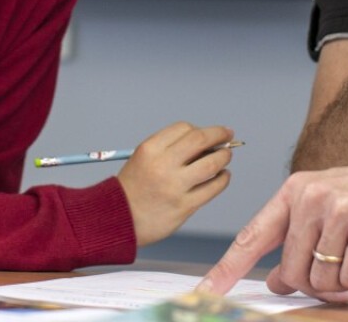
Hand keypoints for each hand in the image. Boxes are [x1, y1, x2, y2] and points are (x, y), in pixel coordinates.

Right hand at [117, 122, 234, 246]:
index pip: (184, 129)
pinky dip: (223, 179)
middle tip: (228, 136)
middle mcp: (162, 165)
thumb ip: (170, 148)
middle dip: (219, 134)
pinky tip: (223, 176)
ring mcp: (174, 187)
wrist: (119, 220)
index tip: (211, 133)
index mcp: (150, 149)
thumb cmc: (134, 187)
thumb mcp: (143, 158)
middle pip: (200, 140)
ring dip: (224, 157)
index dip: (201, 129)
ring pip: (211, 164)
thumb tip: (208, 141)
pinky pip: (212, 188)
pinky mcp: (184, 207)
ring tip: (226, 156)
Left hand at [198, 155, 347, 303]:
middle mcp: (312, 196)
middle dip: (316, 284)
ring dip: (345, 283)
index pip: (253, 235)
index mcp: (296, 191)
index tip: (206, 292)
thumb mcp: (331, 212)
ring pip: (322, 280)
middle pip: (292, 272)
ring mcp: (339, 209)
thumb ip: (300, 242)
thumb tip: (277, 282)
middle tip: (342, 272)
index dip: (227, 268)